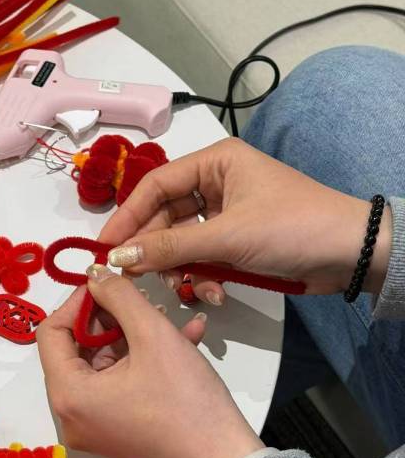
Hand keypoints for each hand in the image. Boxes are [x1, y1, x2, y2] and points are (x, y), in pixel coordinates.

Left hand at [36, 265, 262, 457]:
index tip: (107, 282)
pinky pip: (119, 385)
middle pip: (76, 350)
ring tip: (169, 317)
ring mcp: (94, 428)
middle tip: (140, 299)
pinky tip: (184, 337)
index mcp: (68, 396)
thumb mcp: (153, 335)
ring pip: (103, 365)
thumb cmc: (187, 402)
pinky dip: (144, 360)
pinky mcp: (117, 432)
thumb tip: (94, 274)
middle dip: (109, 318)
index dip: (78, 301)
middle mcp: (72, 417)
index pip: (50, 333)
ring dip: (133, 336)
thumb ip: (119, 296)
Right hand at [100, 137, 391, 304]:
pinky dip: (205, 277)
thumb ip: (169, 247)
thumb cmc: (291, 228)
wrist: (352, 254)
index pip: (155, 186)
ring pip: (184, 242)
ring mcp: (228, 214)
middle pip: (166, 217)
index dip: (127, 217)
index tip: (104, 249)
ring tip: (187, 289)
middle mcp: (217, 183)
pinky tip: (215, 294)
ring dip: (183, 269)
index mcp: (215, 163)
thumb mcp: (227, 237)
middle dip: (156, 250)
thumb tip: (117, 258)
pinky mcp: (238, 242)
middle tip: (135, 278)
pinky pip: (205, 258)